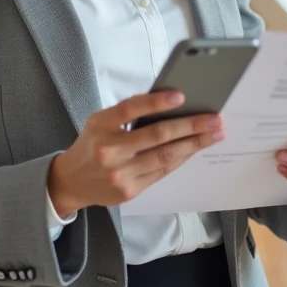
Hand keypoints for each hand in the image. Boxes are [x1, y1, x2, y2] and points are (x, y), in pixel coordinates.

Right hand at [47, 91, 226, 217]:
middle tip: (215, 119)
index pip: (130, 109)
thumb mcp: (100, 122)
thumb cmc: (92, 144)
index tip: (181, 96)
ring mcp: (120, 173)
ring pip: (165, 156)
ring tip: (214, 134)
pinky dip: (181, 158)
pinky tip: (195, 149)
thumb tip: (171, 104)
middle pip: (156, 136)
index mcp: (100, 125)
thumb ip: (127, 114)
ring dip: (194, 144)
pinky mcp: (129, 190)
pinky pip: (162, 172)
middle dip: (191, 126)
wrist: (71, 181)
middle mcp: (109, 150)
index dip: (156, 102)